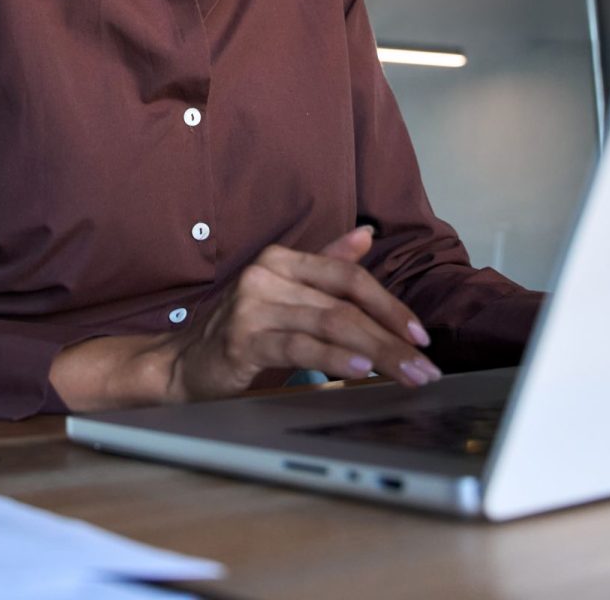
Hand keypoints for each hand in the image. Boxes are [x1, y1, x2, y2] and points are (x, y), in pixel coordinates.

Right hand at [163, 225, 441, 401]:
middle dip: (391, 337)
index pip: (348, 276)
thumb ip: (326, 264)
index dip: (389, 303)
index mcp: (281, 260)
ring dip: (376, 352)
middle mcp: (267, 274)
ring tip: (407, 374)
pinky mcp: (242, 340)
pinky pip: (299, 347)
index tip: (420, 335)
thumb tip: (366, 234)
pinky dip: (334, 359)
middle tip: (425, 367)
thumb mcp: (285, 292)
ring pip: (329, 325)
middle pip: (344, 304)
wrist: (183, 362)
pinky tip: (360, 371)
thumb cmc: (242, 328)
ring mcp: (252, 306)